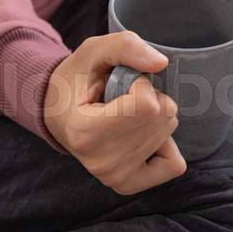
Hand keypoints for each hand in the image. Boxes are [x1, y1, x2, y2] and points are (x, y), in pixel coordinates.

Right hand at [43, 32, 186, 193]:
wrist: (57, 113)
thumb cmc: (76, 80)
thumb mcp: (94, 51)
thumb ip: (125, 47)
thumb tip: (161, 63)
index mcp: (85, 132)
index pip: (147, 105)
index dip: (139, 84)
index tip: (118, 85)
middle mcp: (100, 163)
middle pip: (161, 118)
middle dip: (149, 99)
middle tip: (120, 101)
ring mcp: (114, 178)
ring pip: (167, 134)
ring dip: (153, 118)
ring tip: (124, 115)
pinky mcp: (128, 185)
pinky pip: (174, 164)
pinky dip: (165, 143)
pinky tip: (140, 135)